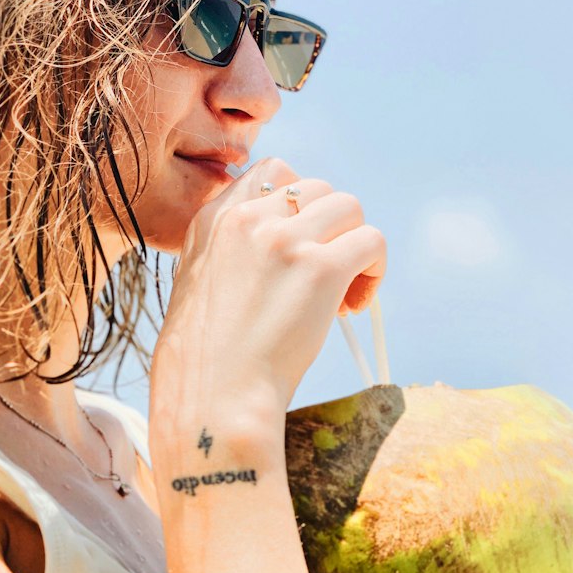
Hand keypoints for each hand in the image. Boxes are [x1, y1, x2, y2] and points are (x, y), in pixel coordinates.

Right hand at [150, 157, 387, 441]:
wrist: (212, 400)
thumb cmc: (203, 363)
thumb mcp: (198, 285)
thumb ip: (230, 252)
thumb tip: (283, 247)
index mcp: (212, 220)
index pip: (272, 172)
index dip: (298, 204)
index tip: (300, 243)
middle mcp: (247, 219)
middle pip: (317, 189)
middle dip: (328, 230)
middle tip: (321, 281)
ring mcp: (284, 240)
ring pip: (349, 208)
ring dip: (354, 246)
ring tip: (342, 295)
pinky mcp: (320, 268)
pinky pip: (371, 241)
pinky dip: (374, 270)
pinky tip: (354, 306)